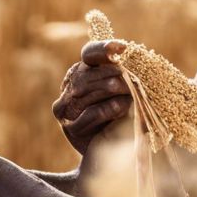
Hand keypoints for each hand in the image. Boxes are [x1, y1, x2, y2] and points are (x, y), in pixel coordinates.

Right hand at [52, 40, 131, 154]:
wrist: (117, 148)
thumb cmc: (124, 113)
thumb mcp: (125, 91)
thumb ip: (122, 74)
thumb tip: (125, 53)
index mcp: (82, 71)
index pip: (90, 53)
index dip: (103, 48)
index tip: (122, 47)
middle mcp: (70, 86)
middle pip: (85, 73)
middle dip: (110, 73)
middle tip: (130, 76)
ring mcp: (66, 108)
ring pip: (83, 91)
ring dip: (110, 89)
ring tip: (130, 91)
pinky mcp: (71, 128)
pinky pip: (89, 113)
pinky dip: (107, 108)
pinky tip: (122, 105)